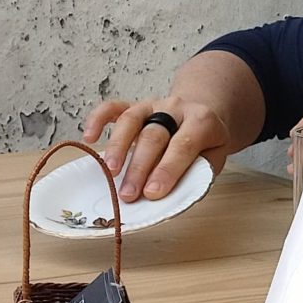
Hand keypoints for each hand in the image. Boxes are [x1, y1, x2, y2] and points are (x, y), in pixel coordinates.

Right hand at [83, 95, 231, 202]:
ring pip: (130, 120)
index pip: (183, 145)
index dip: (167, 170)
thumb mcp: (214, 158)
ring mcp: (152, 104)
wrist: (203, 113)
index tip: (152, 193)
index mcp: (202, 121)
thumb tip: (165, 197)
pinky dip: (97, 120)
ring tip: (109, 171)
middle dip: (139, 167)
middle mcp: (175, 108)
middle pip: (153, 135)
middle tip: (128, 194)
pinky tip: (88, 138)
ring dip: (117, 147)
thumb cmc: (206, 144)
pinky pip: (112, 107)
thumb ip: (194, 174)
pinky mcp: (134, 105)